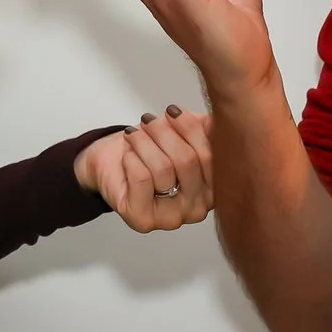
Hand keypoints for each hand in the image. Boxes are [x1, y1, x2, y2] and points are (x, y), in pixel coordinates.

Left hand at [75, 107, 213, 231]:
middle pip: (188, 161)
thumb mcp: (183, 133)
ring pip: (162, 168)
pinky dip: (132, 158)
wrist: (111, 164)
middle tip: (148, 120)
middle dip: (164, 133)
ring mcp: (172, 218)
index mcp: (215, 188)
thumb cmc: (149, 152)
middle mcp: (198, 208)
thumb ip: (206, 127)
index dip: (191, 129)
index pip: (212, 155)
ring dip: (144, 143)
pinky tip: (128, 155)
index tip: (173, 111)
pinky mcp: (143, 219)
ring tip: (134, 134)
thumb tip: (219, 120)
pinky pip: (142, 178)